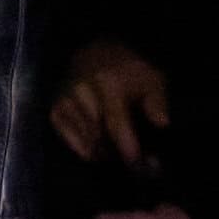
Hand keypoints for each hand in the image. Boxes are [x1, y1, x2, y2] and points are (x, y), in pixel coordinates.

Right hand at [49, 40, 170, 170]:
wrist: (94, 52)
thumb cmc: (127, 69)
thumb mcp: (150, 78)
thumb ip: (157, 101)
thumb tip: (162, 123)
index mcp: (107, 83)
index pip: (116, 124)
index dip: (127, 148)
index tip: (138, 165)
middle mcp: (82, 92)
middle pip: (101, 140)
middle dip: (120, 154)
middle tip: (136, 159)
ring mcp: (66, 103)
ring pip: (89, 146)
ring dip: (106, 153)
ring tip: (119, 147)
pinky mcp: (55, 112)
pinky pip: (76, 146)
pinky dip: (91, 150)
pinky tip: (102, 142)